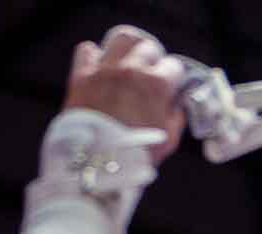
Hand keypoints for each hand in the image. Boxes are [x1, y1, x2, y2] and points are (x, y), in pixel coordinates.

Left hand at [63, 26, 185, 162]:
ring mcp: (106, 71)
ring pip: (122, 39)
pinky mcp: (82, 77)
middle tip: (148, 75)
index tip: (168, 88)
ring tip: (127, 62)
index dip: (172, 79)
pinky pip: (88, 50)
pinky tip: (99, 68)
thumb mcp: (168, 141)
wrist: (97, 167)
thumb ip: (176, 117)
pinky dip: (94, 56)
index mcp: (157, 86)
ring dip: (127, 48)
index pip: (174, 67)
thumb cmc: (135, 158)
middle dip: (152, 61)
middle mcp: (133, 71)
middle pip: (149, 47)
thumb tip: (178, 103)